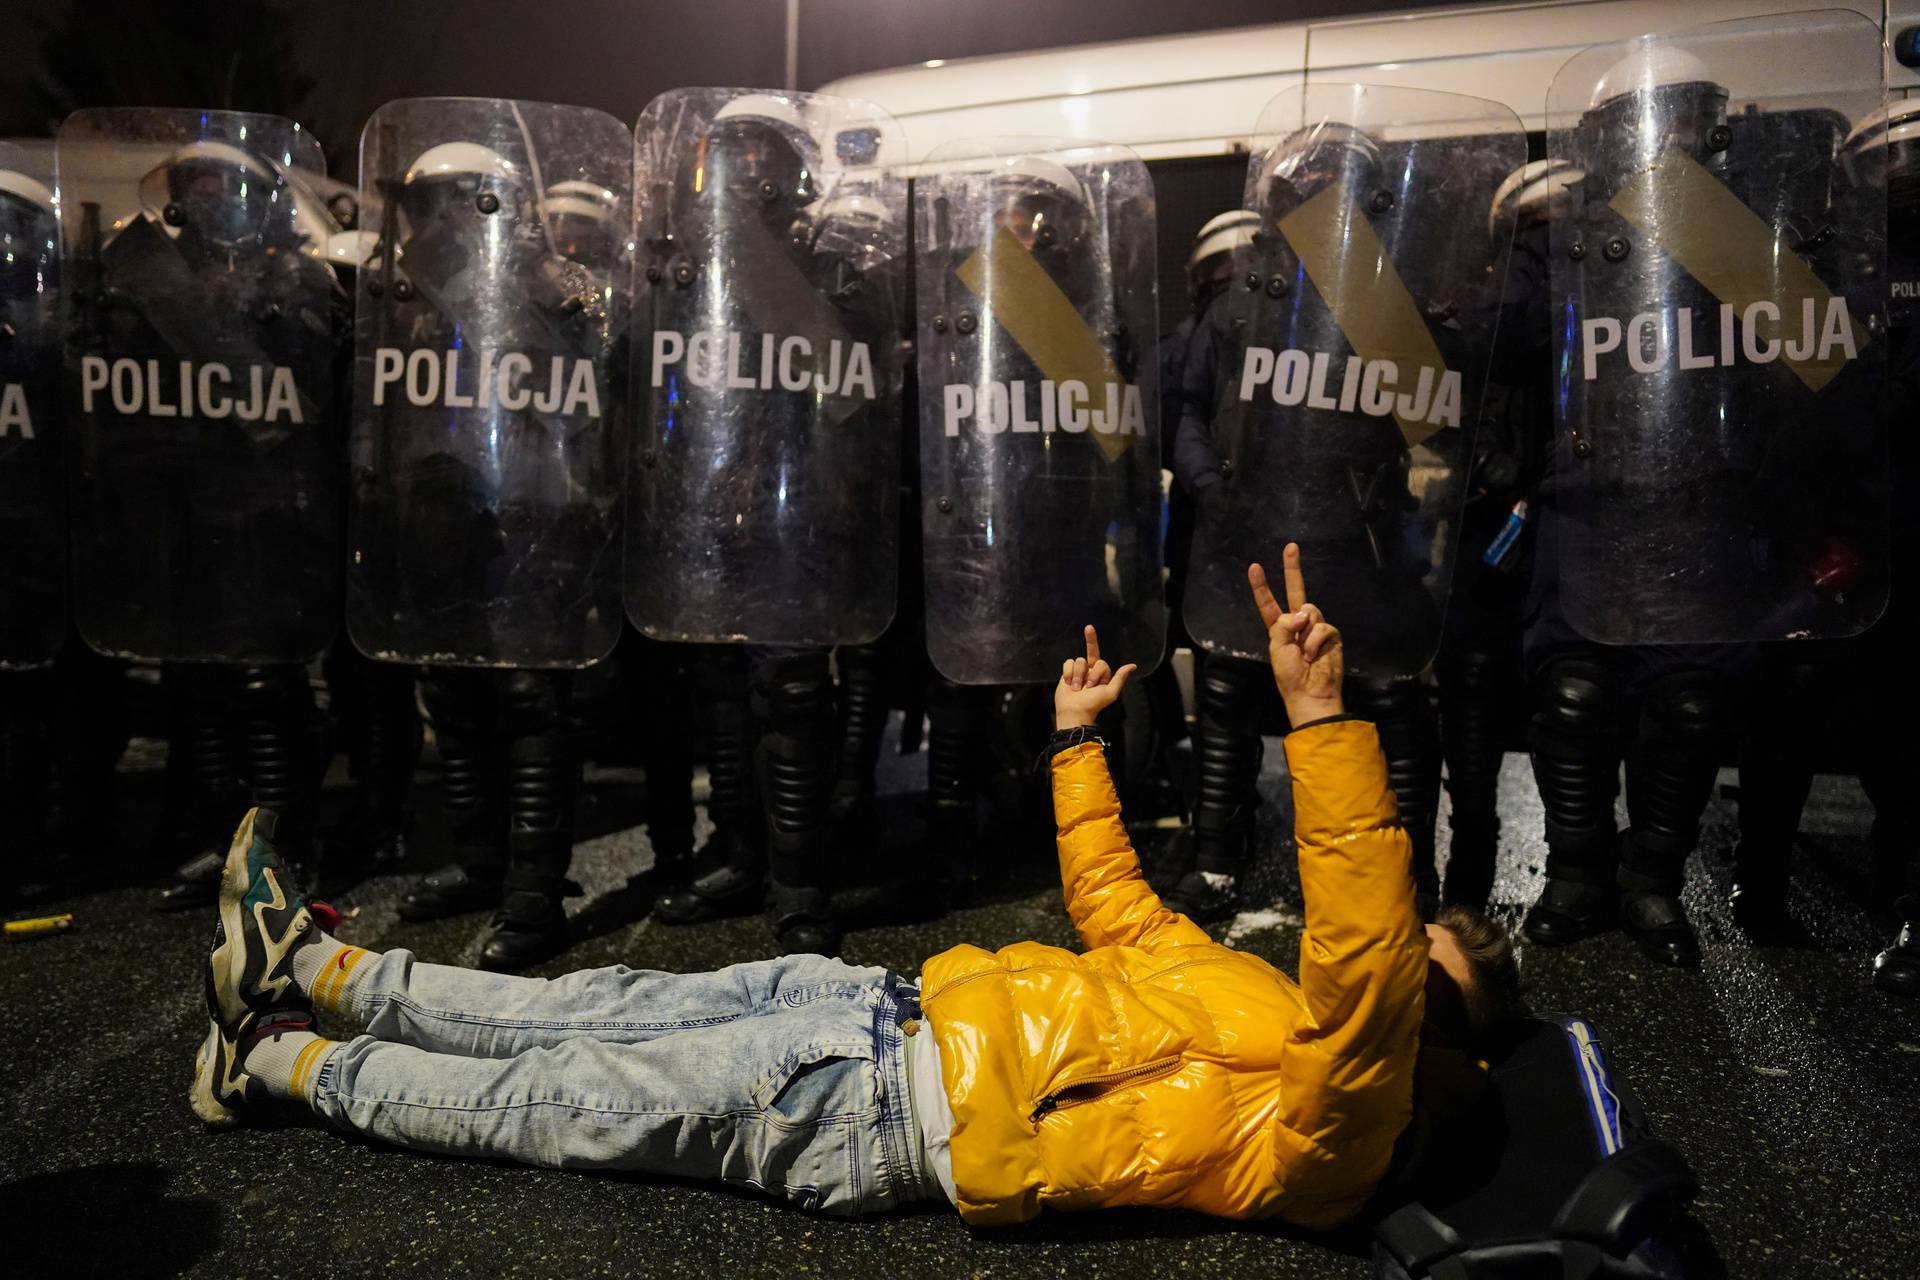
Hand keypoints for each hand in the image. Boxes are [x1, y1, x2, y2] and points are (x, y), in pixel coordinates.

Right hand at [1054, 625, 1137, 730]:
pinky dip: (1068, 672)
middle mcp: (1091, 672)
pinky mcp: (1067, 673)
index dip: (1097, 673)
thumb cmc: (1093, 704)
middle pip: (1092, 654)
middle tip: (1087, 675)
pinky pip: (1068, 662)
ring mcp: (1079, 672)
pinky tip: (1068, 683)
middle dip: (1089, 659)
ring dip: (1077, 675)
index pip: (1101, 663)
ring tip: (1076, 688)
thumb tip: (1133, 665)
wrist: (1074, 711)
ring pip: (1079, 660)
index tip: (1092, 686)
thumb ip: (1120, 677)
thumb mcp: (1110, 692)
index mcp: (1103, 676)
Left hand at [1249, 544, 1343, 724]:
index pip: (1269, 603)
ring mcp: (1315, 628)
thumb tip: (1303, 613)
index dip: (1261, 586)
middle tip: (1290, 547)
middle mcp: (1297, 624)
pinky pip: (1321, 626)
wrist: (1311, 693)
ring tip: (1304, 652)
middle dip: (1292, 568)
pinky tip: (1314, 656)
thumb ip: (1284, 625)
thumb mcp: (1277, 647)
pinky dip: (1315, 641)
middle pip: (1295, 591)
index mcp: (1279, 628)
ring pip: (1310, 610)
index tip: (1254, 567)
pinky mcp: (1331, 635)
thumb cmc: (1290, 675)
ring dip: (1304, 630)